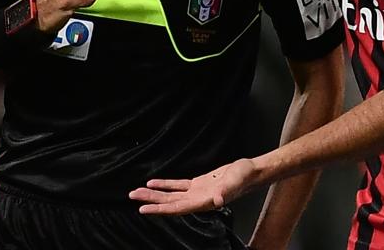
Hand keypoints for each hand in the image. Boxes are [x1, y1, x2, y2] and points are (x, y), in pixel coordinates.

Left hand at [128, 158, 257, 214]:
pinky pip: (177, 186)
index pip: (177, 208)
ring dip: (155, 194)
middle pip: (169, 203)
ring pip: (171, 196)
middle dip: (151, 201)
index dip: (160, 209)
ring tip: (138, 192)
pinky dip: (165, 185)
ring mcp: (196, 193)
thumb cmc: (244, 178)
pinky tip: (153, 183)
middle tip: (132, 197)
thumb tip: (218, 200)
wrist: (251, 172)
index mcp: (203, 203)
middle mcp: (197, 201)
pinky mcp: (197, 184)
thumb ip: (226, 192)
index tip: (143, 209)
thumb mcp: (234, 183)